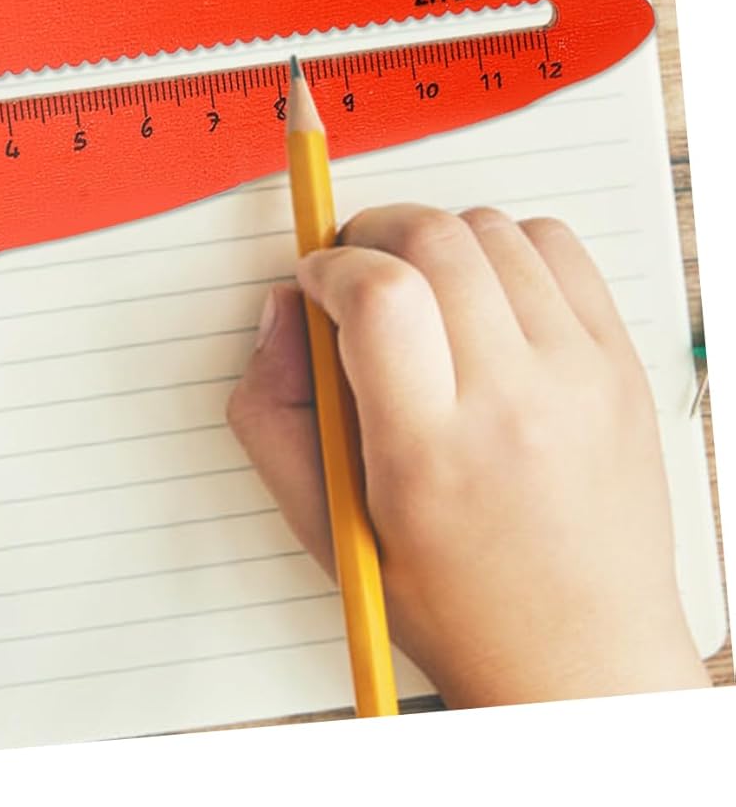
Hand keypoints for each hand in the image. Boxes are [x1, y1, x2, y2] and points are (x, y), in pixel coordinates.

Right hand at [226, 204, 709, 706]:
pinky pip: (557, 246)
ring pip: (492, 229)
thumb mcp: (325, 527)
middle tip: (358, 270)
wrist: (582, 662)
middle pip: (435, 239)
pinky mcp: (620, 365)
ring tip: (423, 290)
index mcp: (429, 452)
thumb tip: (281, 312)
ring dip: (437, 239)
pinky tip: (484, 296)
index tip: (316, 283)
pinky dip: (506, 246)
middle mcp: (514, 404)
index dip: (329, 266)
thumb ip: (272, 412)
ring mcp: (579, 378)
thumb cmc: (453, 603)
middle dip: (373, 233)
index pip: (379, 294)